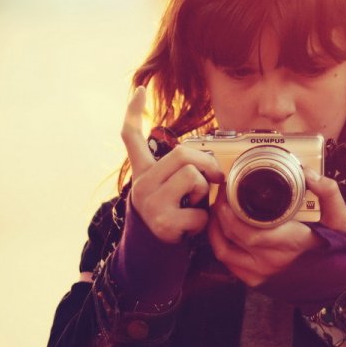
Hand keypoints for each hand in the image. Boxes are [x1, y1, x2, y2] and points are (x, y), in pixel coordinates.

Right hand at [119, 89, 223, 244]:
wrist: (152, 257)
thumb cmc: (170, 217)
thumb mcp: (169, 191)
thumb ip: (180, 172)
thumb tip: (213, 164)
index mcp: (143, 173)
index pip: (131, 137)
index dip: (135, 112)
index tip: (140, 90)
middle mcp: (141, 184)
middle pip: (183, 154)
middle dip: (208, 164)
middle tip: (213, 179)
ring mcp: (150, 203)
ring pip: (192, 177)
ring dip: (203, 193)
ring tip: (193, 206)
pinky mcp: (162, 222)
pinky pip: (198, 212)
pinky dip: (202, 223)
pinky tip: (190, 229)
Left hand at [207, 165, 345, 285]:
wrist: (338, 285)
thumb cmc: (337, 250)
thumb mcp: (340, 218)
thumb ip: (328, 192)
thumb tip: (306, 172)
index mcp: (291, 241)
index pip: (248, 229)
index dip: (230, 208)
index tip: (230, 188)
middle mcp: (272, 260)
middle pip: (232, 235)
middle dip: (220, 211)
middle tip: (223, 193)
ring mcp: (262, 273)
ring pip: (224, 250)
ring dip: (216, 228)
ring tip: (219, 210)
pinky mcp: (256, 282)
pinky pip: (229, 264)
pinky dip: (221, 245)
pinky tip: (223, 231)